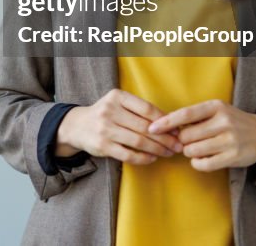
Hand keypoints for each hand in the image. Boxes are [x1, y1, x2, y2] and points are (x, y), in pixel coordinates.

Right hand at [56, 89, 182, 164]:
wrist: (77, 126)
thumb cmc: (105, 114)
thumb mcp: (118, 104)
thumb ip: (139, 110)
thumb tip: (170, 124)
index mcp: (117, 97)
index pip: (147, 108)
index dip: (165, 121)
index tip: (176, 129)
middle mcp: (109, 111)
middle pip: (145, 127)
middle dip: (166, 138)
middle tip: (178, 145)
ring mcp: (105, 129)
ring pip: (139, 141)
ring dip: (158, 149)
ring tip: (169, 152)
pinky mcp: (103, 146)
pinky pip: (129, 155)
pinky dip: (144, 158)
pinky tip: (152, 158)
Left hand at [148, 99, 255, 170]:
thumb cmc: (233, 121)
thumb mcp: (217, 110)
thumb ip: (194, 116)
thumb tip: (165, 126)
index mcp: (216, 106)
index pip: (185, 114)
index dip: (166, 122)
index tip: (152, 128)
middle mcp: (223, 122)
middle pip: (186, 135)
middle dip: (181, 141)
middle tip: (187, 141)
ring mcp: (229, 140)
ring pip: (192, 150)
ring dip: (189, 152)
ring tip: (197, 148)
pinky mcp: (233, 157)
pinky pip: (203, 164)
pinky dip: (197, 163)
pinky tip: (202, 158)